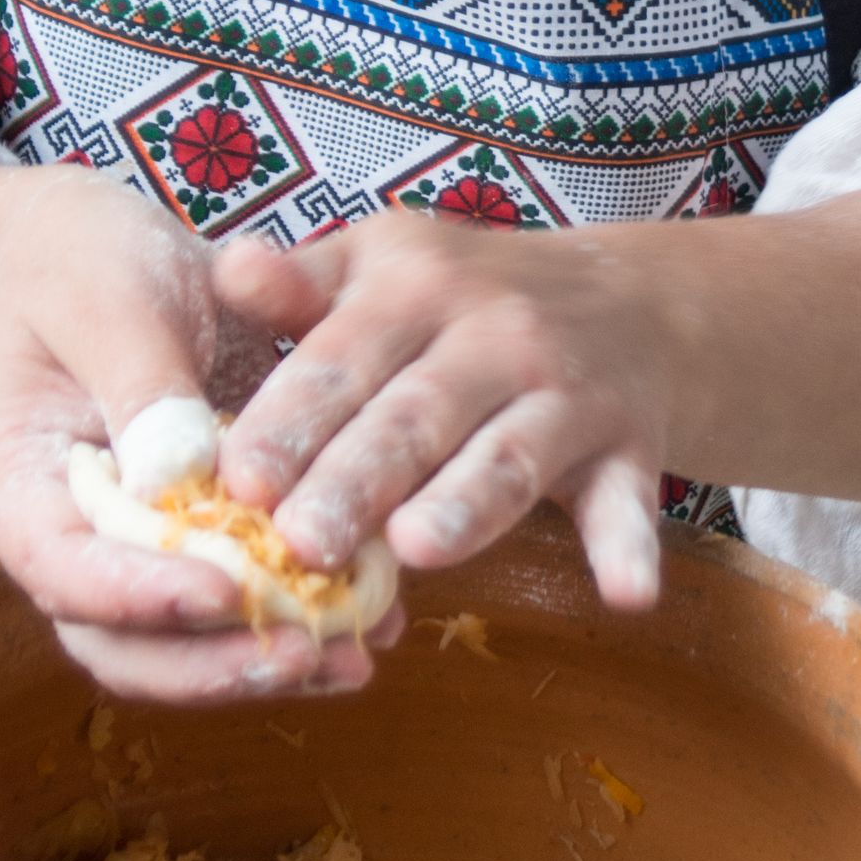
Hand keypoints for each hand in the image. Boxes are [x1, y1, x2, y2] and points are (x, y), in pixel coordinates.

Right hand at [0, 169, 402, 704]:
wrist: (89, 243)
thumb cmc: (80, 259)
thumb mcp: (107, 298)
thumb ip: (141, 384)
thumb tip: (179, 482)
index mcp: (22, 481)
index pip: (63, 570)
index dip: (140, 597)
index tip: (228, 592)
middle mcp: (72, 534)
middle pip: (121, 641)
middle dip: (212, 663)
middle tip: (309, 653)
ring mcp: (134, 543)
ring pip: (184, 640)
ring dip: (264, 657)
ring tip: (356, 655)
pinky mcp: (200, 533)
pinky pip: (242, 596)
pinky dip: (303, 612)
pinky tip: (377, 617)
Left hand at [211, 211, 676, 612]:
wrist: (630, 298)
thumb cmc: (466, 296)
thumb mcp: (382, 266)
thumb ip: (302, 286)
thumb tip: (228, 271)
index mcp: (416, 286)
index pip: (341, 358)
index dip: (290, 420)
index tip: (237, 481)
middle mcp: (495, 333)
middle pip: (417, 415)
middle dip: (358, 477)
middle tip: (302, 542)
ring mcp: (567, 393)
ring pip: (509, 458)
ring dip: (467, 506)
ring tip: (414, 551)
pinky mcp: (628, 449)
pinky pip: (629, 503)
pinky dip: (632, 548)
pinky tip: (626, 594)